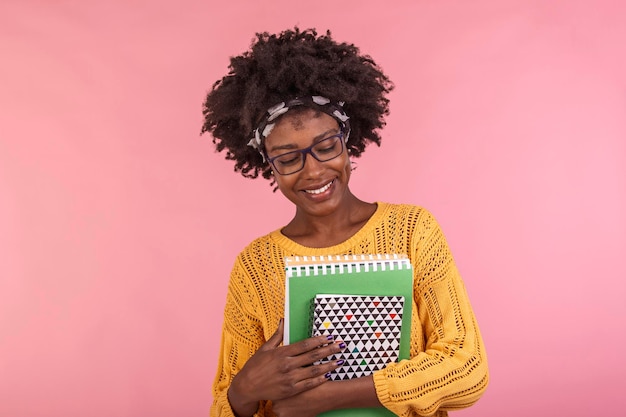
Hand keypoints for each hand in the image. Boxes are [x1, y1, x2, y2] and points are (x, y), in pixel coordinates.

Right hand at [227, 319, 344, 416]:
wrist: (247, 386)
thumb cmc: (255, 366)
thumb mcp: (265, 348)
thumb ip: (277, 335)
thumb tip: (283, 321)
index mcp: (282, 353)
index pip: (305, 345)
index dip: (319, 340)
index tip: (330, 337)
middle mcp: (288, 365)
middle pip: (313, 356)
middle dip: (329, 350)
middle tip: (341, 346)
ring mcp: (290, 378)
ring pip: (314, 370)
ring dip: (328, 365)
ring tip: (340, 361)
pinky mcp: (291, 390)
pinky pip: (309, 384)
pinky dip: (320, 379)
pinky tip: (328, 376)